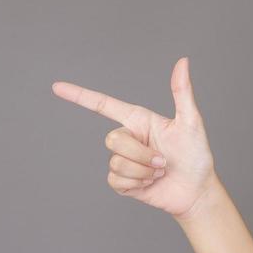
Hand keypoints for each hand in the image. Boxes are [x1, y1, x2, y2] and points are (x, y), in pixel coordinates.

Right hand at [51, 56, 216, 218]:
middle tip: (163, 161)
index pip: (103, 105)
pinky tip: (150, 184)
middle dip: (141, 154)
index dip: (79, 95)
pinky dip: (136, 184)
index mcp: (138, 120)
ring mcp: (124, 160)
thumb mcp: (190, 123)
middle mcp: (129, 138)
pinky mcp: (123, 182)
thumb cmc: (196, 155)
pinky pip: (116, 181)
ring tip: (160, 172)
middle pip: (113, 140)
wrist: (196, 190)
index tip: (56, 87)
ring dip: (143, 171)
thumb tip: (183, 62)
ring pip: (116, 163)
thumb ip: (182, 93)